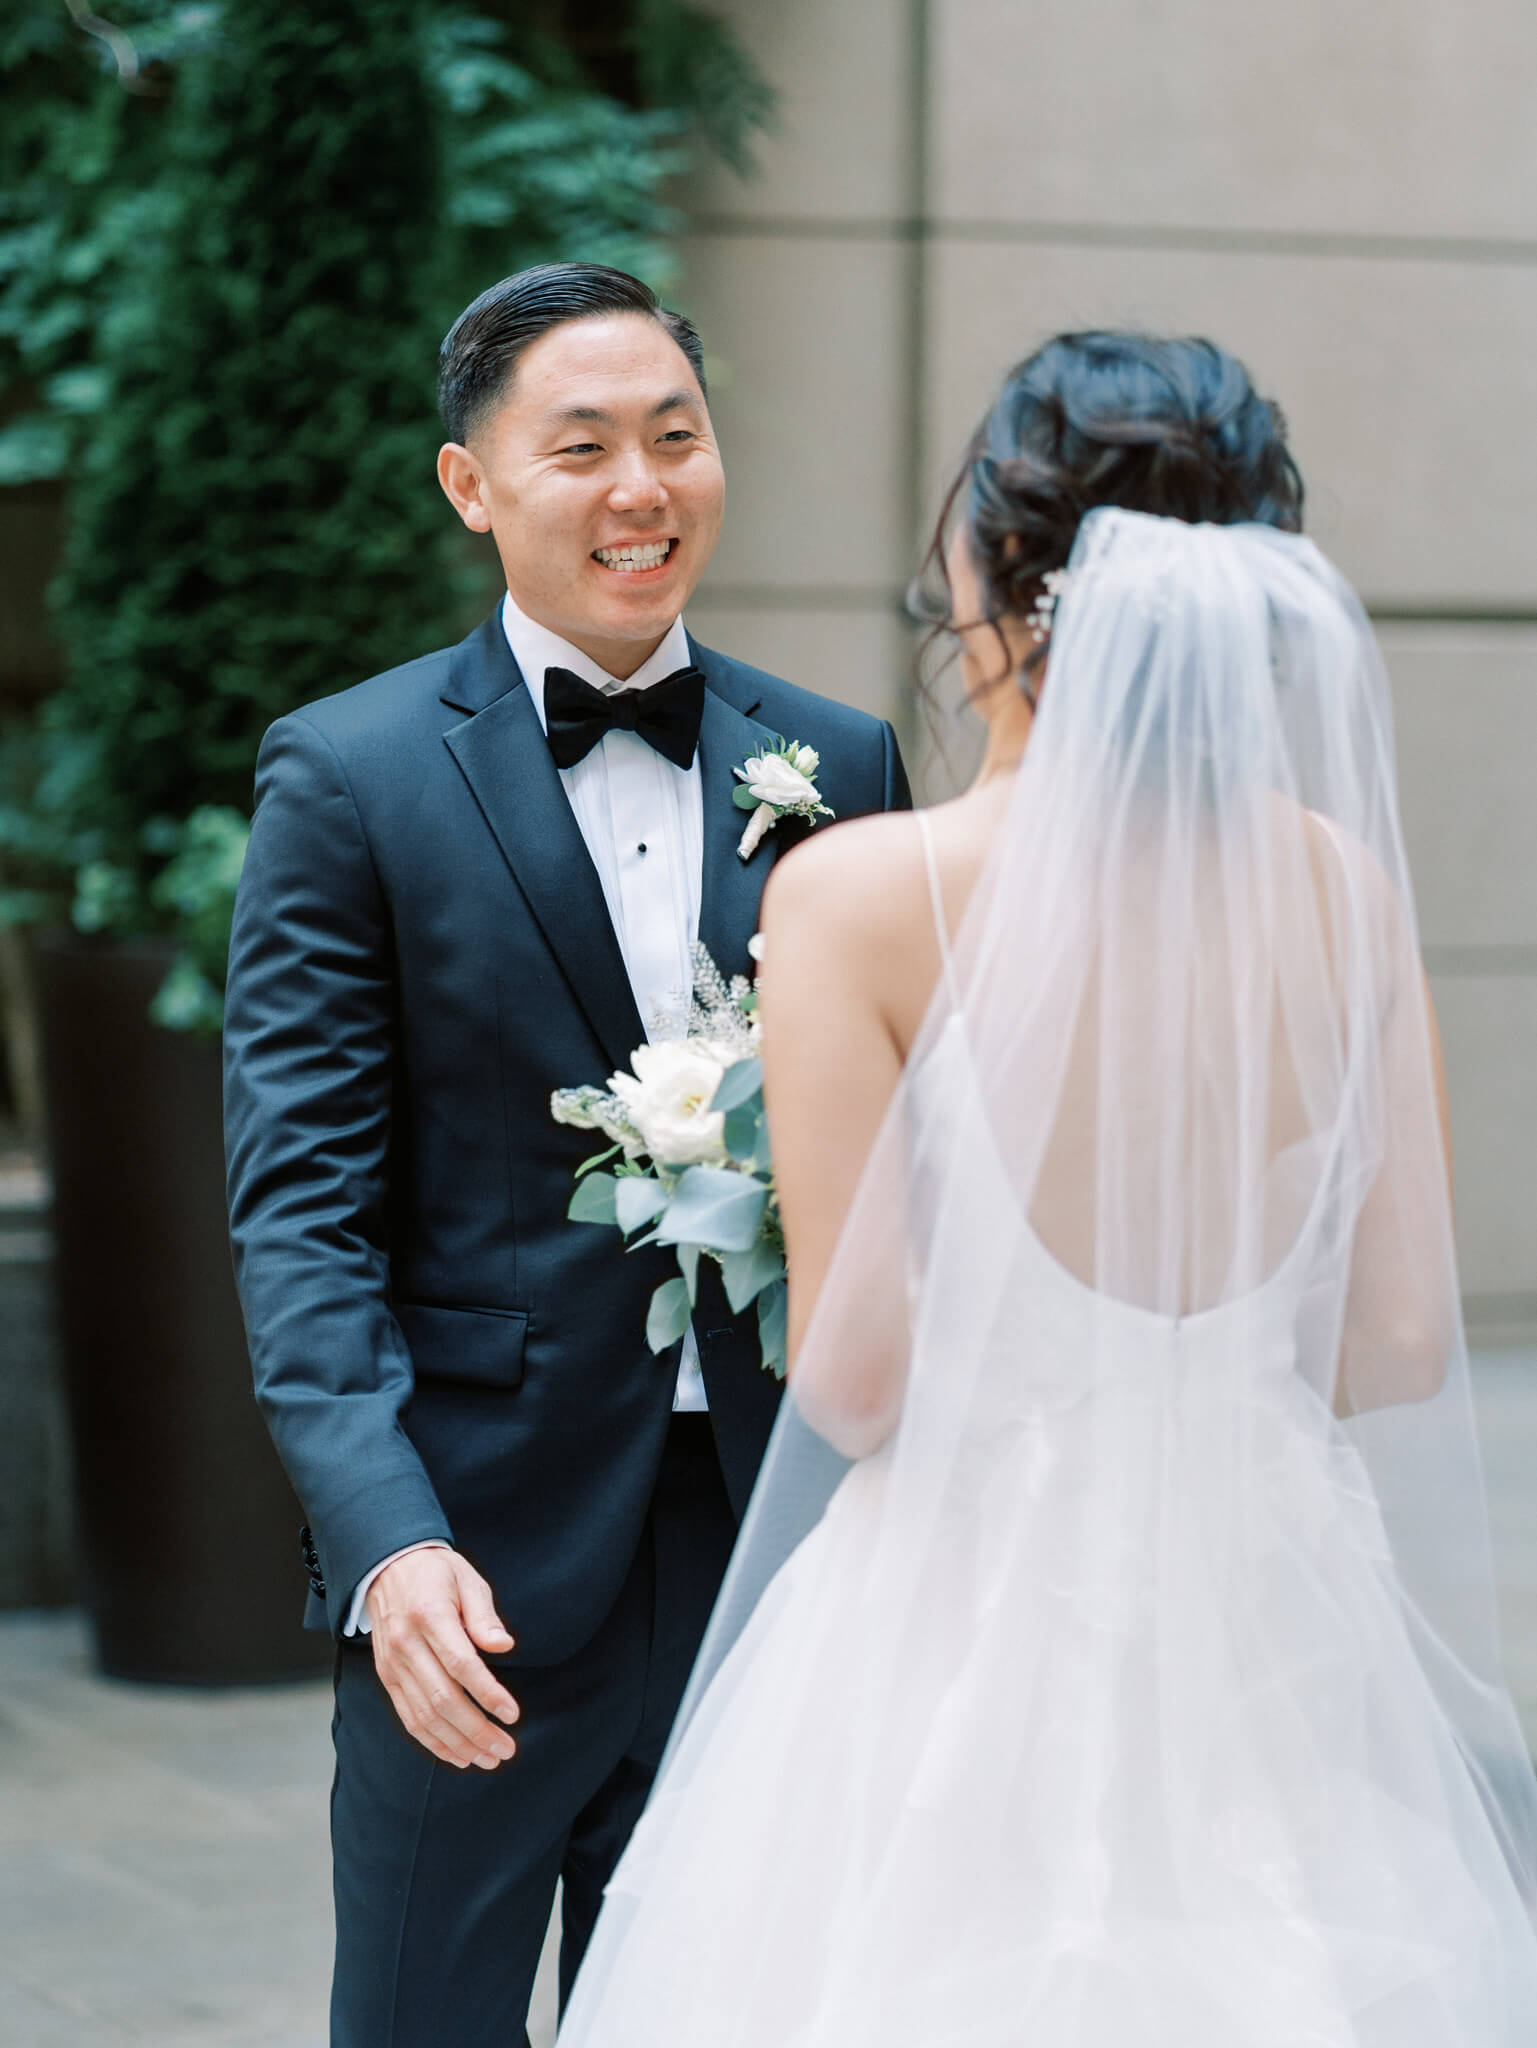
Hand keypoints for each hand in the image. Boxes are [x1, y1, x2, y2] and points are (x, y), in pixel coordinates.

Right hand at [365, 1548, 519, 1770]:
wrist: (387, 1568)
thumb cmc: (435, 1573)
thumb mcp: (467, 1579)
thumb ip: (484, 1616)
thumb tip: (504, 1646)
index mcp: (429, 1616)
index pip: (460, 1665)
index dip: (487, 1694)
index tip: (512, 1714)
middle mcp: (406, 1645)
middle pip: (443, 1699)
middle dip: (477, 1730)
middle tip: (506, 1749)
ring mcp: (393, 1665)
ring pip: (424, 1716)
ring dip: (458, 1744)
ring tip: (488, 1758)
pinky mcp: (387, 1678)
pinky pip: (409, 1718)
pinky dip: (433, 1742)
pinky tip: (457, 1755)